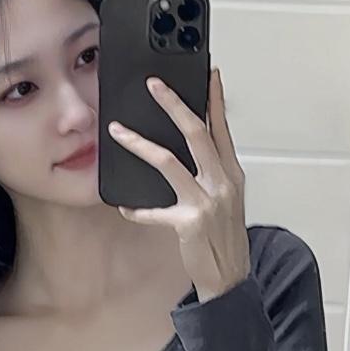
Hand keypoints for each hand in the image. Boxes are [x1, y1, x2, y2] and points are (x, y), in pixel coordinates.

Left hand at [107, 66, 250, 302]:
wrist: (230, 277)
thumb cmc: (223, 237)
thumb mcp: (226, 199)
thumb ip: (211, 172)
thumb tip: (190, 147)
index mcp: (231, 173)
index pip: (222, 128)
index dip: (215, 99)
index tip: (208, 73)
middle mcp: (222, 182)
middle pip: (196, 133)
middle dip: (174, 104)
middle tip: (154, 84)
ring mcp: (206, 201)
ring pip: (168, 162)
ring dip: (139, 144)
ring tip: (117, 131)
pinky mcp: (189, 222)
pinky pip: (155, 210)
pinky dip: (138, 209)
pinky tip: (124, 207)